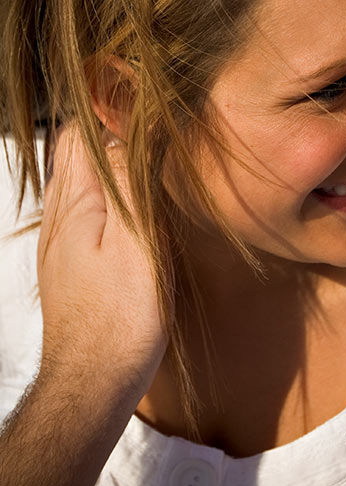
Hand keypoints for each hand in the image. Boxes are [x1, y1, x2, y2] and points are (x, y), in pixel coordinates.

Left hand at [37, 125, 168, 396]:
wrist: (92, 383)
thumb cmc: (120, 321)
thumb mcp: (137, 243)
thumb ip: (129, 183)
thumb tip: (127, 129)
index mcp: (74, 205)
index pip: (79, 133)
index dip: (109, 108)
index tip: (145, 101)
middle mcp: (58, 218)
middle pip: (72, 153)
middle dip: (106, 129)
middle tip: (148, 124)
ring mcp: (59, 242)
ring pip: (76, 181)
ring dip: (105, 161)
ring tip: (143, 157)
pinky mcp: (69, 264)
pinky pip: (82, 210)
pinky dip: (104, 193)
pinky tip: (129, 207)